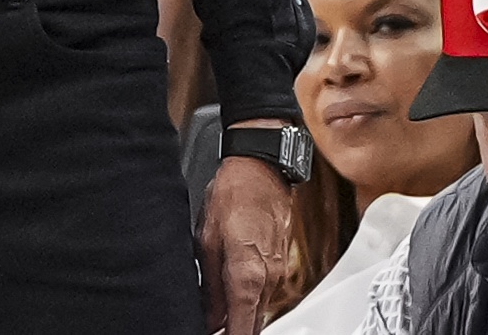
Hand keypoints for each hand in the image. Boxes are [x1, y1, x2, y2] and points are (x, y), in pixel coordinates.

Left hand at [200, 130, 294, 334]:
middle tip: (210, 327)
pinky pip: (265, 293)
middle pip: (252, 324)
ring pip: (258, 310)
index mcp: (247, 276)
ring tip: (215, 314)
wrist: (262, 169)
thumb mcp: (207, 240)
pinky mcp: (279, 264)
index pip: (241, 330)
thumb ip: (209, 285)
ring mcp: (277, 273)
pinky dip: (249, 300)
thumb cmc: (234, 195)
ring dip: (240, 316)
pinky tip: (231, 293)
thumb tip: (208, 315)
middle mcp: (268, 280)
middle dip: (232, 330)